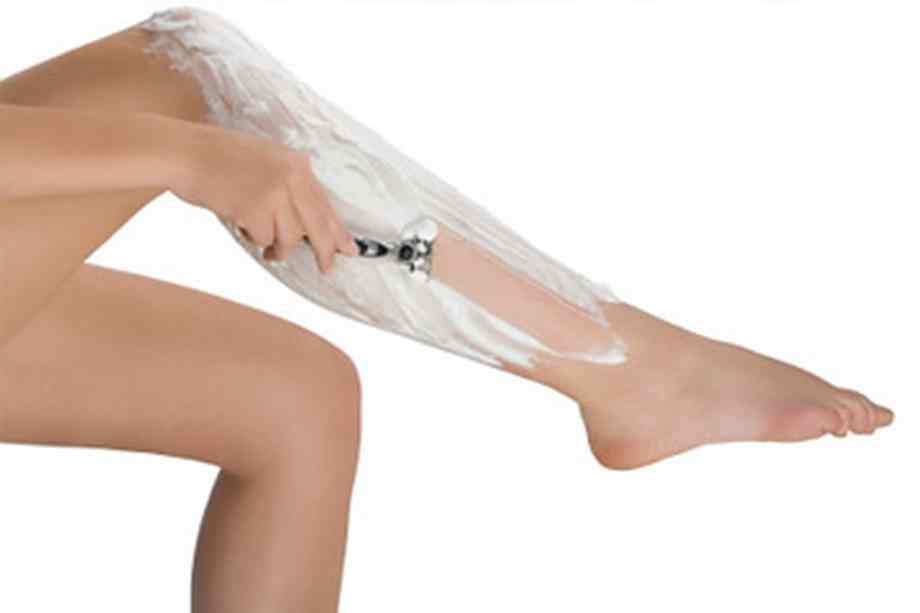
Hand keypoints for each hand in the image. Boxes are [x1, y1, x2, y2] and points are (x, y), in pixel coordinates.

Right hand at [171, 122, 356, 271]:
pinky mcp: (255, 208)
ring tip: (265, 244)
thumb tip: (308, 228)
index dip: (337, 230)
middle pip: (317, 225)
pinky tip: (240, 223)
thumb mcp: (267, 163)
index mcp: (297, 164)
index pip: (325, 204)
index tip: (348, 248)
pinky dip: (252, 237)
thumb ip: (291, 187)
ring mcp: (275, 192)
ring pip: (289, 237)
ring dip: (276, 247)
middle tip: (327, 268)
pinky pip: (262, 238)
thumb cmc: (220, 161)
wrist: (185, 153)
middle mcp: (292, 176)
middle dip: (324, 251)